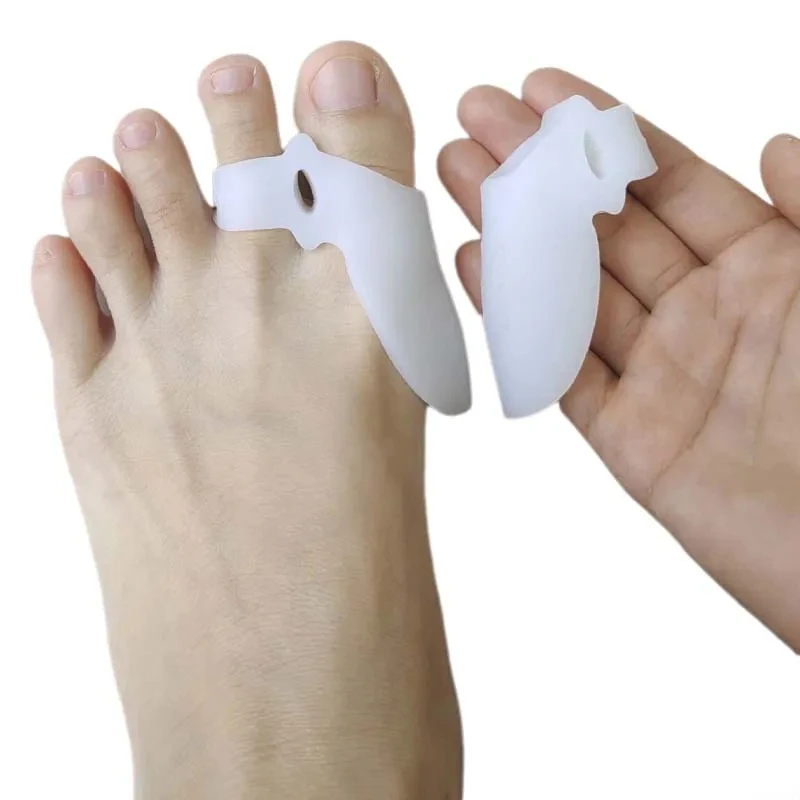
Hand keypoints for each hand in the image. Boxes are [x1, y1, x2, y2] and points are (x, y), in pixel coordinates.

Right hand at [439, 69, 799, 651]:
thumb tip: (774, 144)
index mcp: (770, 270)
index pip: (669, 183)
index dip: (606, 132)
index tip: (546, 89)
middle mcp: (708, 316)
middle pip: (606, 228)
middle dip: (540, 168)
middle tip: (479, 115)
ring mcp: (664, 377)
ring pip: (573, 290)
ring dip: (513, 229)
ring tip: (458, 171)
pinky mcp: (636, 440)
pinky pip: (566, 371)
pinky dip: (519, 320)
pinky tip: (478, 265)